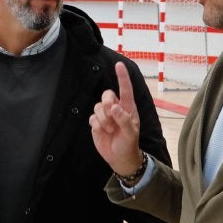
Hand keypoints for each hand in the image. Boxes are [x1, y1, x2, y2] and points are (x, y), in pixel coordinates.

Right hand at [89, 62, 143, 176]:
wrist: (119, 157)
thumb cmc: (129, 143)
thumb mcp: (131, 133)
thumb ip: (123, 119)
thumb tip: (114, 107)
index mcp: (127, 107)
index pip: (125, 89)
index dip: (122, 76)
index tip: (119, 64)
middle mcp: (116, 108)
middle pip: (106, 95)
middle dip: (106, 105)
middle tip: (111, 117)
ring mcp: (105, 115)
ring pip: (97, 106)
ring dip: (103, 120)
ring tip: (110, 130)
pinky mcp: (96, 122)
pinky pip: (92, 117)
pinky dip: (97, 126)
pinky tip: (103, 132)